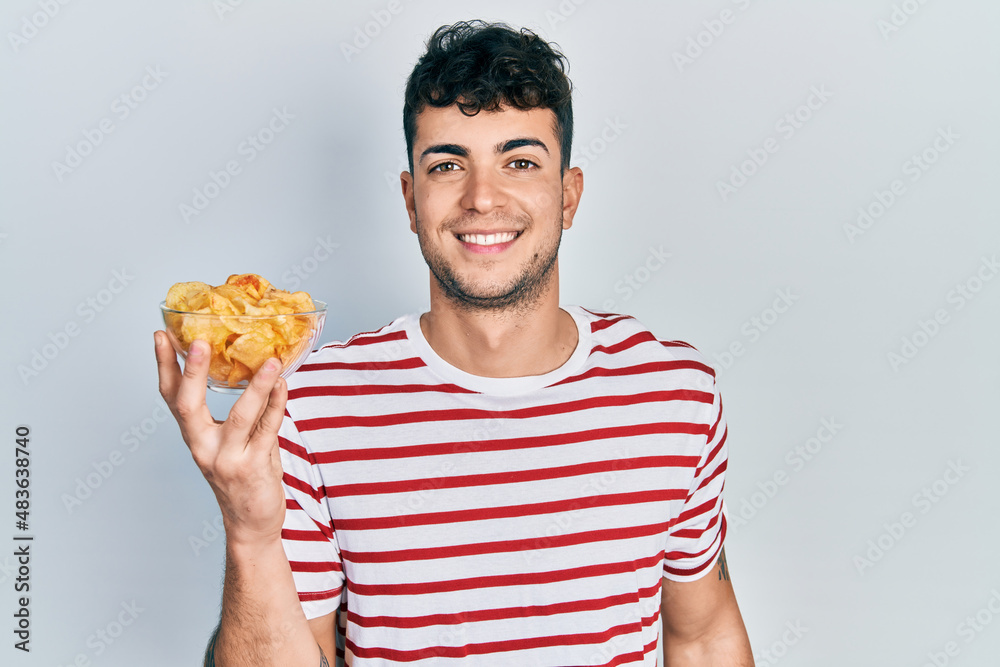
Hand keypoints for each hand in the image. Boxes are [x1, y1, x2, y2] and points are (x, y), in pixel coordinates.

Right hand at [154, 332, 287, 546]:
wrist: (251, 523)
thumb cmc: (242, 474)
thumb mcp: (229, 440)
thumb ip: (235, 410)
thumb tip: (249, 366)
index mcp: (193, 434)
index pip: (171, 396)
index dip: (165, 366)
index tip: (161, 334)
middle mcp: (203, 446)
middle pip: (189, 405)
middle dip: (192, 372)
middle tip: (198, 341)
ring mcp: (226, 459)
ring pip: (240, 416)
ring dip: (256, 387)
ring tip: (270, 361)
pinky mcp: (252, 468)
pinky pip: (267, 431)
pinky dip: (277, 405)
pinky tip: (283, 385)